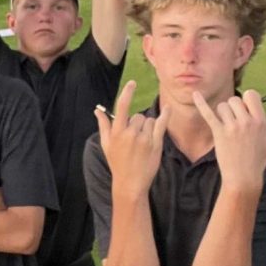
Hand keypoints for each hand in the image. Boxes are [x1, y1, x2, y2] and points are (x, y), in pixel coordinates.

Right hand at [95, 80, 168, 196]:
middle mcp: (131, 133)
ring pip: (149, 121)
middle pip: (138, 116)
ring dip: (147, 127)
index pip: (122, 107)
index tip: (133, 82)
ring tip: (143, 143)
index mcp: (117, 132)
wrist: (130, 183)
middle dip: (137, 123)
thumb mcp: (106, 145)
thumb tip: (97, 110)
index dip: (127, 93)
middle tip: (135, 139)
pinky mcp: (156, 144)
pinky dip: (165, 116)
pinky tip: (168, 109)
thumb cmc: (116, 163)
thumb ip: (103, 125)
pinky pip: (161, 124)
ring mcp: (144, 139)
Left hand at [192, 90, 265, 190]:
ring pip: (222, 107)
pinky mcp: (219, 133)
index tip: (245, 112)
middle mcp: (247, 122)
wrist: (244, 177)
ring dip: (222, 114)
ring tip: (227, 129)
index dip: (246, 100)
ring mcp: (232, 127)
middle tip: (235, 124)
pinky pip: (208, 114)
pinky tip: (194, 94)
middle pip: (234, 100)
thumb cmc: (260, 159)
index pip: (250, 95)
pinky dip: (200, 103)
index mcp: (260, 121)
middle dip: (233, 108)